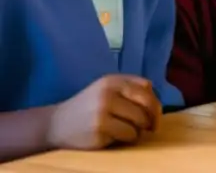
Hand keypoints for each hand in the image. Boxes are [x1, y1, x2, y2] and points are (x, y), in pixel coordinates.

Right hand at [46, 75, 161, 150]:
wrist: (56, 124)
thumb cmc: (88, 108)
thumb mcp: (106, 90)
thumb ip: (129, 91)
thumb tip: (156, 105)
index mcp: (113, 81)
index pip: (146, 87)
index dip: (155, 102)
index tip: (155, 114)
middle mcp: (108, 93)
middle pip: (146, 104)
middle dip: (152, 118)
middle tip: (151, 127)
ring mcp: (103, 111)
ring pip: (139, 121)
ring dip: (140, 130)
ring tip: (130, 131)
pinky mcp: (100, 129)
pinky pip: (129, 134)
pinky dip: (129, 138)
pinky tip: (118, 138)